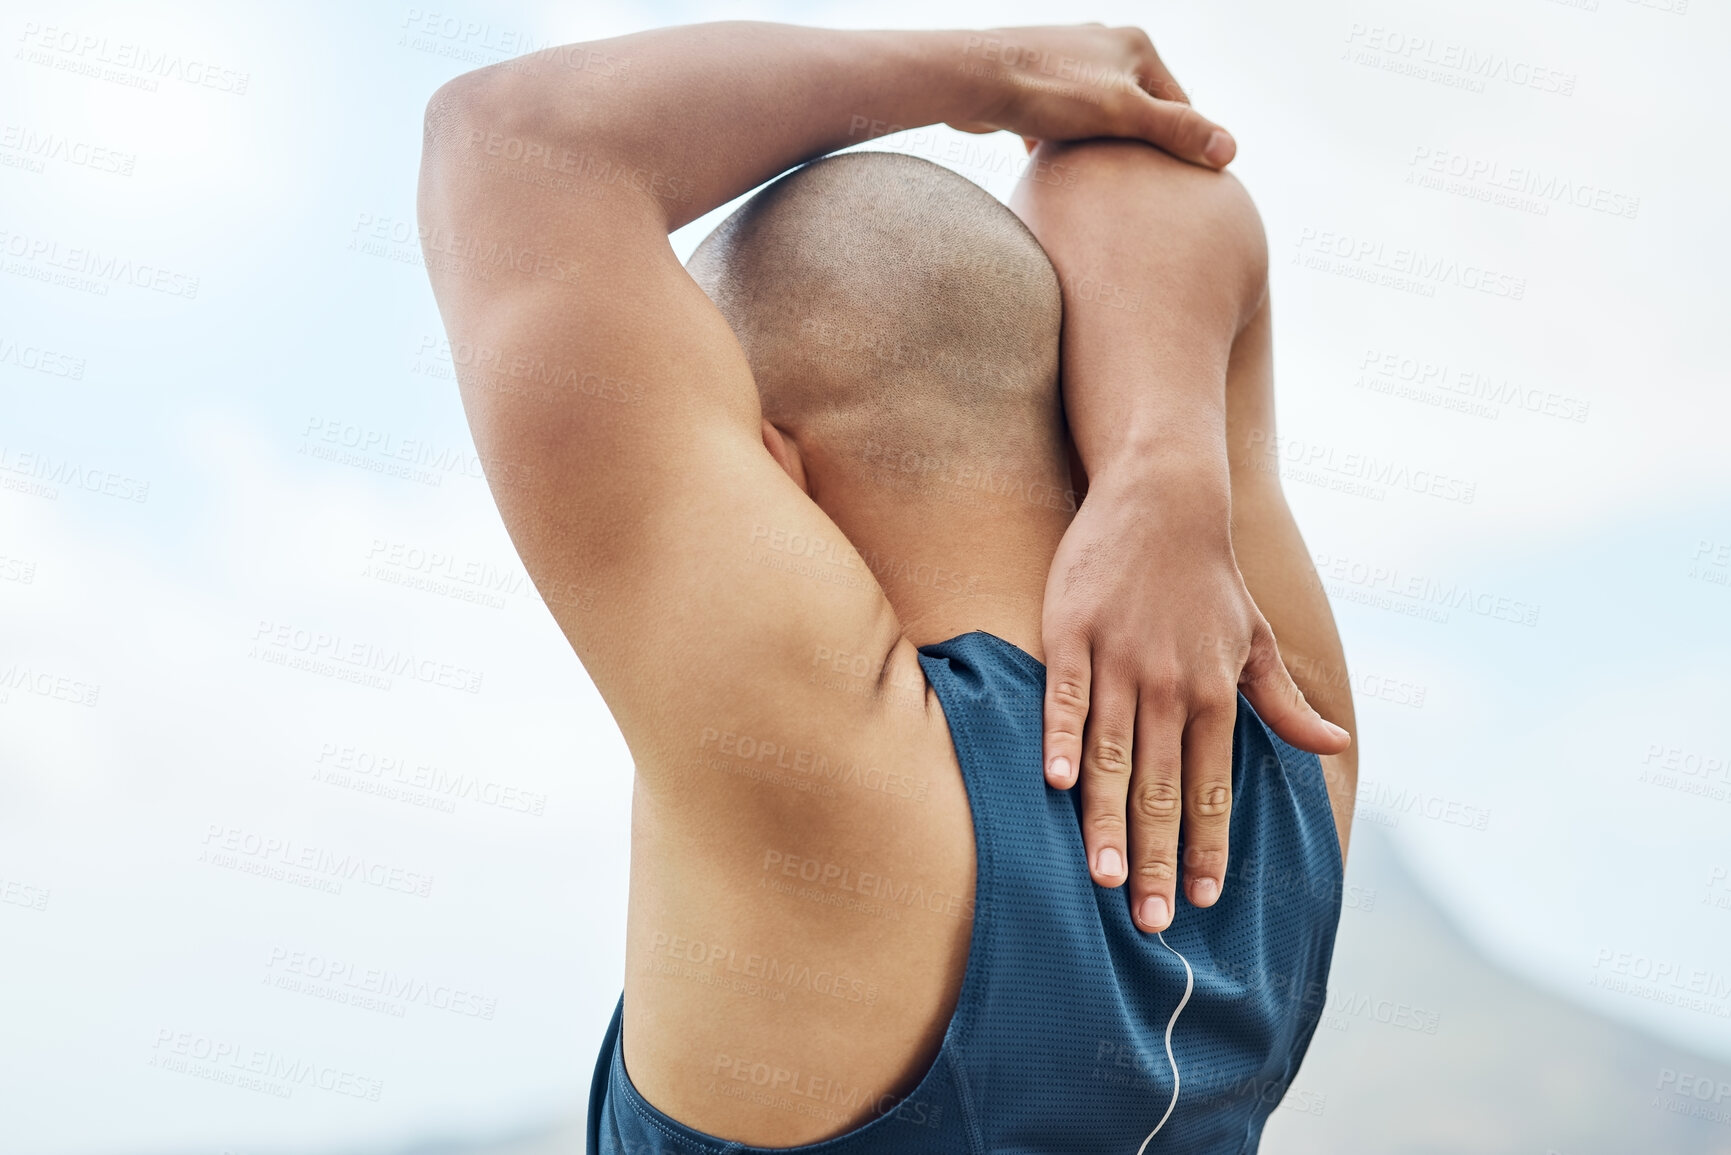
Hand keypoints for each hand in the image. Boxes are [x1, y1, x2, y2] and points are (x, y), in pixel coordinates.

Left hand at [944, 25, 1235, 168]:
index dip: (1180, 144)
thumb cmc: (1049, 91)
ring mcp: (1067, 60)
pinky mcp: (1035, 82)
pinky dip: (1064, 145)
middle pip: (1138, 108)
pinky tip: (1060, 176)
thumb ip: (1176, 131)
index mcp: (1135, 43)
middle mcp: (1104, 44)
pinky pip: (1062, 120)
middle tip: (1139, 192)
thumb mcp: (1123, 114)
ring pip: (1098, 115)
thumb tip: (1229, 151)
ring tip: (1101, 186)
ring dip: (1099, 147)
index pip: (1177, 101)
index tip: (1179, 186)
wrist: (971, 78)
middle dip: (1136, 145)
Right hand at [1041, 469, 1351, 931]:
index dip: (1208, 846)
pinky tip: (1051, 783)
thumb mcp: (1255, 639)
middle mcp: (1170, 685)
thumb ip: (1284, 702)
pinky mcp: (1072, 634)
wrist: (1164, 498)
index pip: (1214, 788)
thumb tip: (1334, 744)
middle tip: (1151, 921)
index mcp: (1215, 693)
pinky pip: (1064, 697)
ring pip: (1111, 755)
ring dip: (1107, 819)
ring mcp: (1119, 661)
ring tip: (1103, 877)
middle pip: (1163, 788)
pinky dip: (1058, 738)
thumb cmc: (1209, 576)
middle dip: (1158, 858)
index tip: (1202, 900)